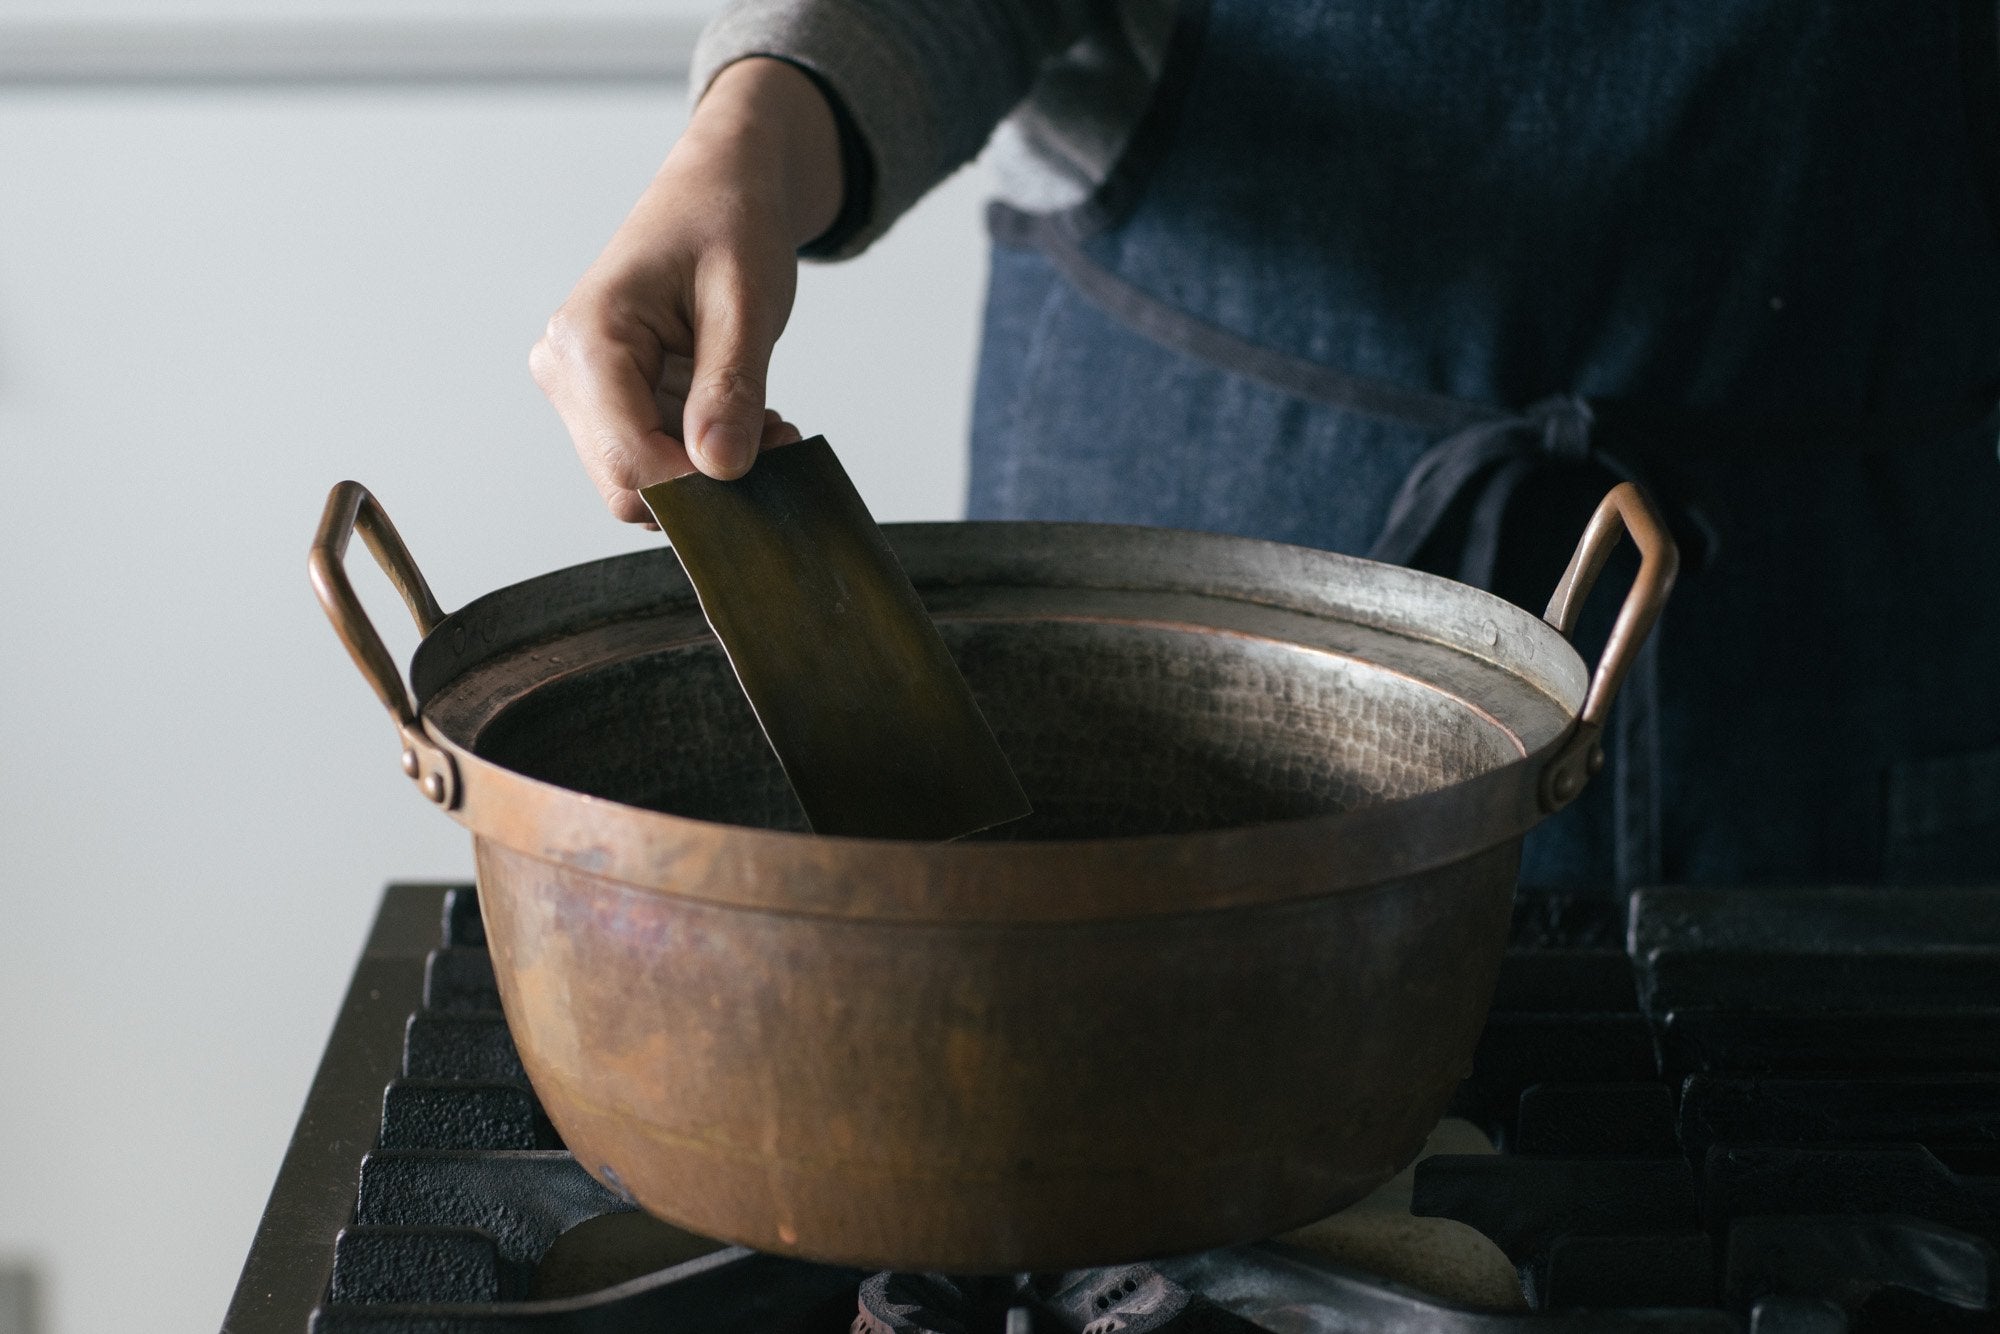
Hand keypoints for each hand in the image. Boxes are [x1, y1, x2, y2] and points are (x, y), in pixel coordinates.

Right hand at [530, 57, 842, 521]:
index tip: (768, 466)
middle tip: (777, 445)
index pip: (628, 461)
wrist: (719, 186)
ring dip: (709, 473)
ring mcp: (582, 390)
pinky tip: (744, 420)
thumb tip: (720, 469)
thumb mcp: (745, 303)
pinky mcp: (608, 400)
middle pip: (625, 483)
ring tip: (766, 425)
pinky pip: (652, 458)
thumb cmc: (727, 220)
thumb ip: (731, 388)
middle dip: (705, 485)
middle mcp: (567, 370)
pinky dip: (703, 456)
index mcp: (587, 339)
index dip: (698, 488)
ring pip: (641, 479)